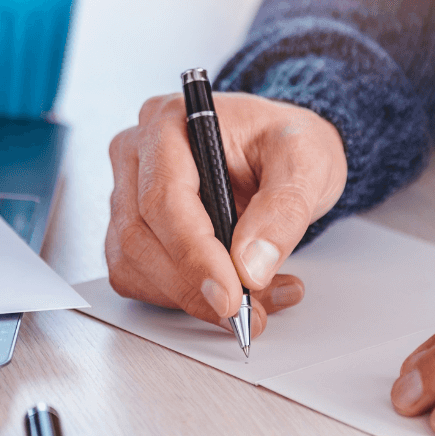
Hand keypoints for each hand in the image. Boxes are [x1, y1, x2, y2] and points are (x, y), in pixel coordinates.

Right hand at [106, 92, 347, 334]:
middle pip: (141, 236)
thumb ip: (283, 210)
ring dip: (193, 298)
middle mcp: (137, 154)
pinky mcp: (134, 229)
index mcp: (170, 122)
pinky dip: (187, 298)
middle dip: (195, 287)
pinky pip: (141, 279)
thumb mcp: (307, 162)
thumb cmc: (287, 144)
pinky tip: (236, 292)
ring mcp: (128, 193)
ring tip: (260, 299)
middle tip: (250, 313)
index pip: (163, 198)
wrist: (283, 153)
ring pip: (134, 265)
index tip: (230, 296)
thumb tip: (250, 265)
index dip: (194, 255)